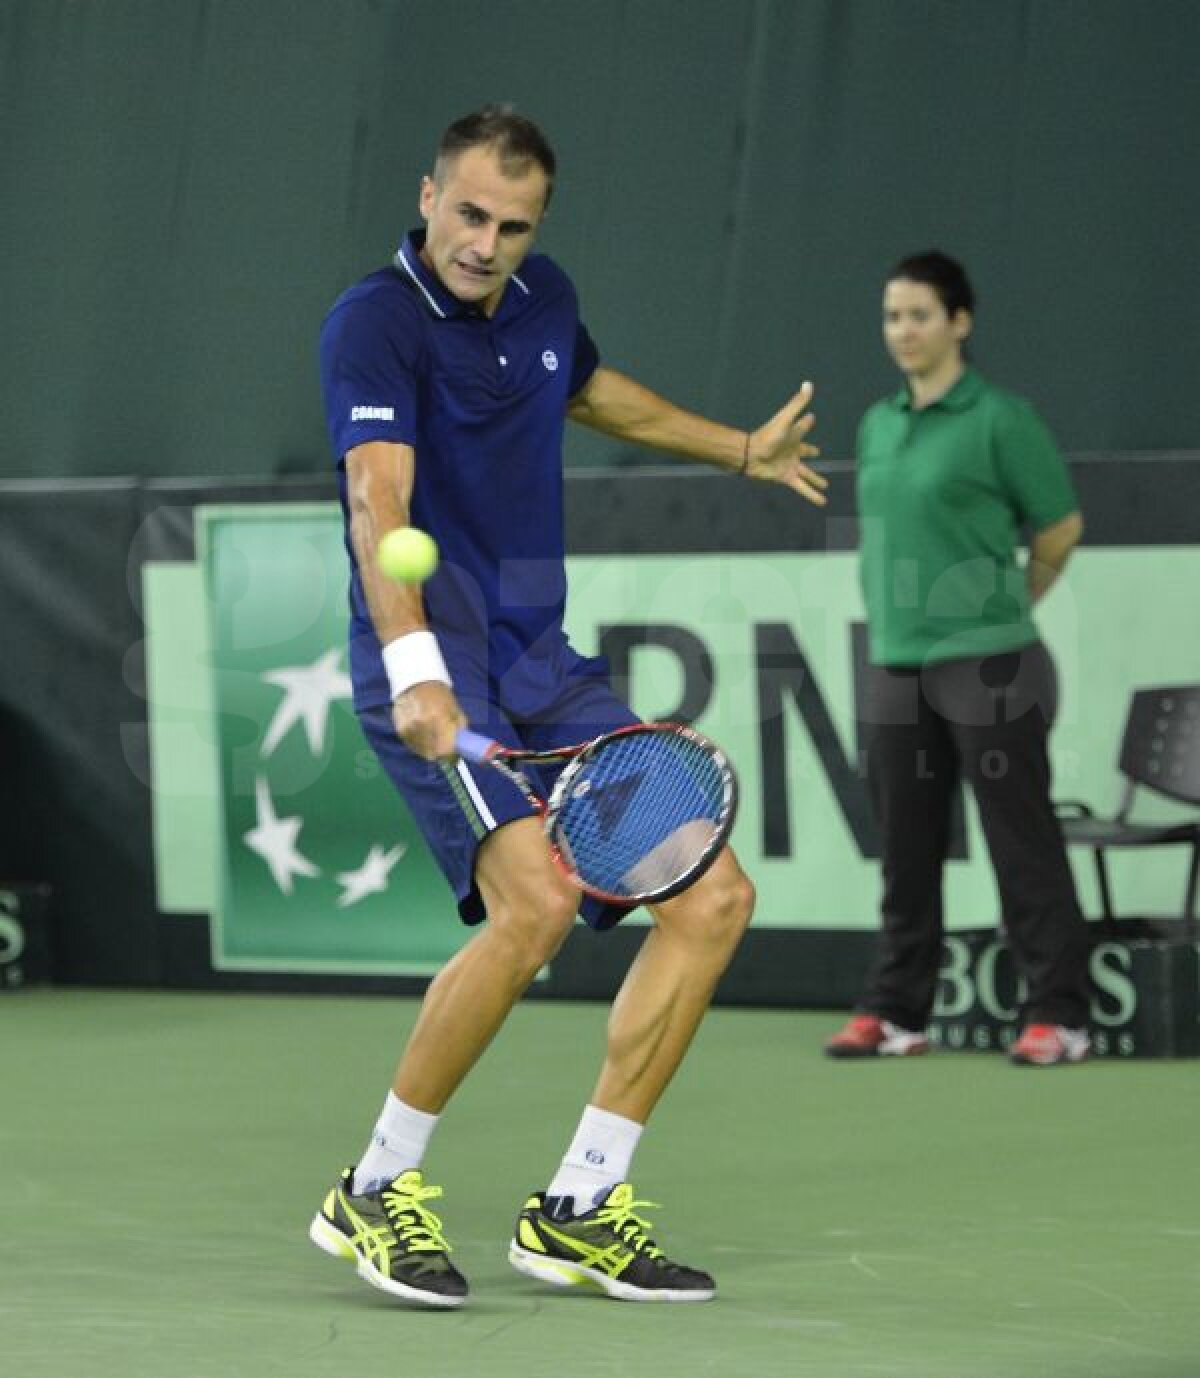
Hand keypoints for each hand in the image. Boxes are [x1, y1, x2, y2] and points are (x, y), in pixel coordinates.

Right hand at [392, 680, 466, 760]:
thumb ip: (459, 731)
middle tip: (445, 748)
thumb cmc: (440, 696)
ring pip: (422, 752)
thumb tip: (459, 751)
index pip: (444, 750)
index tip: (454, 756)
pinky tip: (423, 735)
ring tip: (434, 738)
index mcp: (439, 719)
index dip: (451, 756)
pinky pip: (412, 746)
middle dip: (441, 753)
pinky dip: (419, 745)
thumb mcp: (455, 710)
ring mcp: (408, 728)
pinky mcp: (400, 730)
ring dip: (430, 749)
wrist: (416, 682)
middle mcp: (421, 725)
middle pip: (433, 754)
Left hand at [745, 382, 826, 504]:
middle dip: (811, 451)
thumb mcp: (785, 419)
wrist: (751, 455)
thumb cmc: (767, 436)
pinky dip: (812, 495)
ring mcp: (790, 466)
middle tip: (819, 453)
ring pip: (808, 474)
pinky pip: (803, 488)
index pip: (803, 427)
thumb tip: (808, 384)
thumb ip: (797, 403)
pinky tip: (822, 501)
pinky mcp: (787, 478)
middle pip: (805, 452)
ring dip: (816, 480)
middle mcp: (792, 451)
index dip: (807, 423)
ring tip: (826, 486)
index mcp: (793, 435)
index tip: (811, 418)